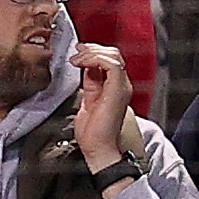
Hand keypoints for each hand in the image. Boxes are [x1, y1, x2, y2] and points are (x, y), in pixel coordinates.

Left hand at [70, 43, 132, 175]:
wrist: (98, 148)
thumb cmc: (93, 133)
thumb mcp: (88, 100)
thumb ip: (90, 83)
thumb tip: (86, 69)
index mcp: (116, 87)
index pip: (109, 60)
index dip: (93, 52)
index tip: (78, 53)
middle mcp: (122, 85)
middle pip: (113, 54)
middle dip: (92, 49)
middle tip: (76, 52)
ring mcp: (122, 87)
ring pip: (112, 56)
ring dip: (91, 53)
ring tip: (77, 59)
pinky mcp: (118, 89)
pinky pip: (111, 64)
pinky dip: (94, 59)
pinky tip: (82, 64)